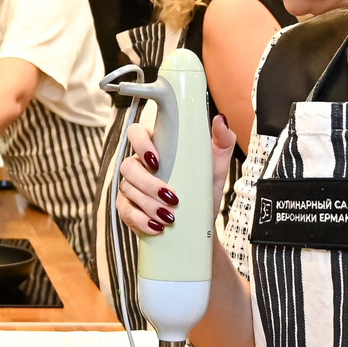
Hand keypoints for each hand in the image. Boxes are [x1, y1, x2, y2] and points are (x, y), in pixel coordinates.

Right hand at [115, 116, 234, 237]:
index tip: (156, 160)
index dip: (140, 143)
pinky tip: (157, 227)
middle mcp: (139, 165)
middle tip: (171, 197)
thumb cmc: (204, 191)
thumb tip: (220, 119)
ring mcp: (131, 187)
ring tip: (170, 216)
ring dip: (149, 204)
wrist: (200, 225)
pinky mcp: (128, 208)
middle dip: (148, 183)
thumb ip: (222, 141)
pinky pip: (125, 211)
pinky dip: (142, 220)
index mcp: (157, 148)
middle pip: (128, 166)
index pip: (136, 132)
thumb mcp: (217, 167)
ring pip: (127, 189)